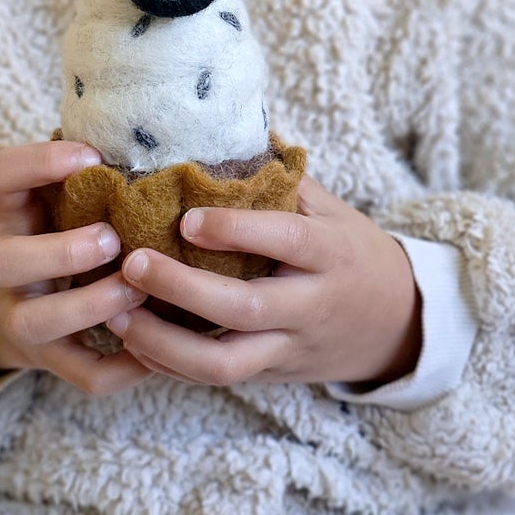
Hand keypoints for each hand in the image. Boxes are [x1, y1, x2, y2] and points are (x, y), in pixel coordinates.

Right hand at [0, 138, 151, 396]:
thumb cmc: (42, 235)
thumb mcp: (42, 202)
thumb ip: (81, 178)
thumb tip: (159, 137)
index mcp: (4, 214)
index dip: (38, 163)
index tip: (90, 157)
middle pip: (4, 261)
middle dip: (62, 251)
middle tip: (112, 238)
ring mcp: (17, 318)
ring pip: (39, 322)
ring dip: (93, 305)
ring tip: (139, 288)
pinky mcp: (46, 361)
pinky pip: (82, 374)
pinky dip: (122, 367)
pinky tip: (158, 347)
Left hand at [106, 173, 421, 389]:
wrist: (396, 324)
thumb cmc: (349, 250)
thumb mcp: (329, 209)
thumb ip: (278, 181)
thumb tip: (216, 134)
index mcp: (329, 253)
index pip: (285, 240)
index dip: (236, 230)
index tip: (186, 219)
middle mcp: (311, 306)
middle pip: (245, 309)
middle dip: (183, 290)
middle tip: (132, 264)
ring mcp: (290, 349)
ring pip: (225, 364)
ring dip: (165, 344)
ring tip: (118, 316)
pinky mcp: (271, 377)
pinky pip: (216, 380)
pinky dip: (171, 367)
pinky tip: (134, 342)